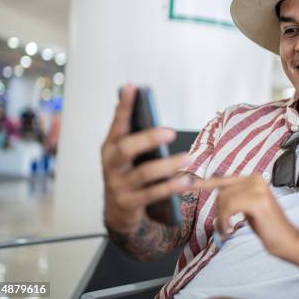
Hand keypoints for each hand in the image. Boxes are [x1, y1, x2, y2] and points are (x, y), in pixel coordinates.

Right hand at [101, 84, 190, 233]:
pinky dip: (172, 186)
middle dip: (149, 139)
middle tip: (171, 132)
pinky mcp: (129, 202)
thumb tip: (133, 96)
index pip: (117, 123)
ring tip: (188, 158)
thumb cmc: (127, 173)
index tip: (132, 87)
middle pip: (127, 149)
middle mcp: (111, 164)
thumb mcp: (124, 153)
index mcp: (110, 146)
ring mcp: (118, 184)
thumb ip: (130, 130)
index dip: (124, 106)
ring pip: (145, 173)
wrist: (117, 211)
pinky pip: (154, 194)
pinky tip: (186, 181)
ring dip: (168, 165)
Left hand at [187, 175, 298, 258]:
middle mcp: (256, 179)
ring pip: (223, 200)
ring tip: (227, 229)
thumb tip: (214, 187)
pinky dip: (224, 221)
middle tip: (224, 226)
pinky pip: (228, 208)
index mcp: (254, 178)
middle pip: (221, 191)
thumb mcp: (248, 206)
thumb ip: (235, 195)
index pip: (223, 179)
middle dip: (218, 211)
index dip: (204, 182)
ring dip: (221, 219)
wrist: (287, 240)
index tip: (187, 183)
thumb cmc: (267, 226)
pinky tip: (229, 230)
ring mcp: (258, 189)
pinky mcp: (257, 201)